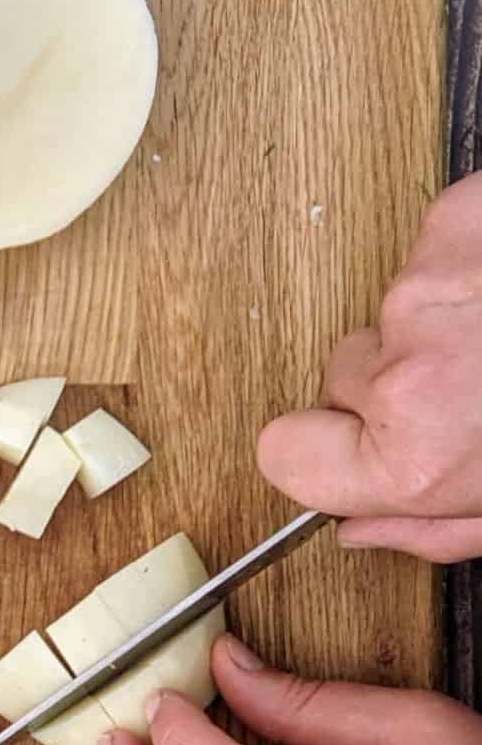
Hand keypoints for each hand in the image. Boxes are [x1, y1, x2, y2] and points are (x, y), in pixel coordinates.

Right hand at [258, 174, 481, 560]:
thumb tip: (362, 528)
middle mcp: (407, 370)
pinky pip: (432, 249)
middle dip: (399, 383)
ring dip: (446, 322)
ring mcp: (427, 285)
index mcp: (416, 456)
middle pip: (344, 375)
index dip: (320, 451)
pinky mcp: (458, 216)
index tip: (353, 447)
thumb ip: (433, 528)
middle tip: (478, 389)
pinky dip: (469, 264)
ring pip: (395, 313)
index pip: (282, 452)